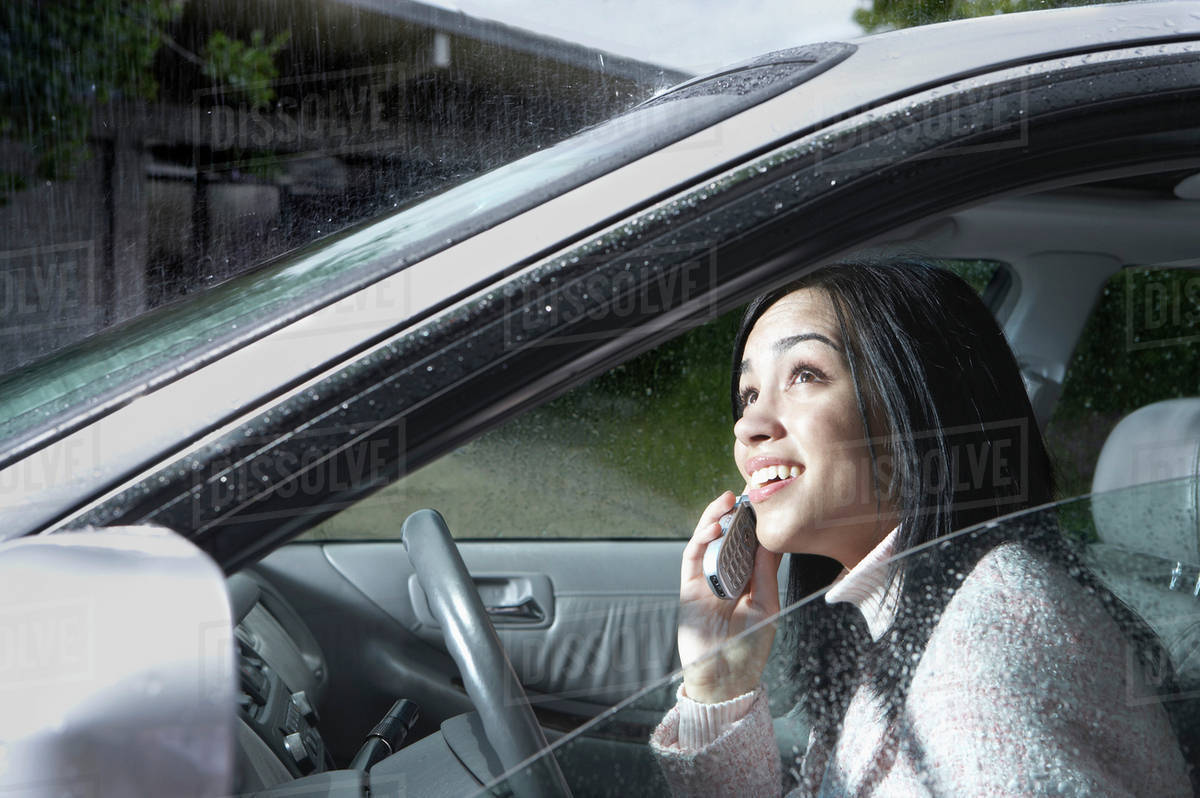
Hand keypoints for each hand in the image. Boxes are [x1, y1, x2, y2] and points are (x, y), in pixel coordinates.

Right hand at [677, 491, 783, 703]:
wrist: (725, 680)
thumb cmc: (749, 649)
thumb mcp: (767, 607)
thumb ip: (765, 574)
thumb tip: (766, 542)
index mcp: (747, 583)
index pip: (749, 547)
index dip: (755, 526)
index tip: (764, 505)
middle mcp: (726, 579)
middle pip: (727, 539)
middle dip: (735, 516)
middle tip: (745, 495)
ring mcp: (706, 582)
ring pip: (707, 542)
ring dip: (715, 519)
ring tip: (728, 503)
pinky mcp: (689, 588)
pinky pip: (693, 558)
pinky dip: (701, 539)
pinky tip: (715, 526)